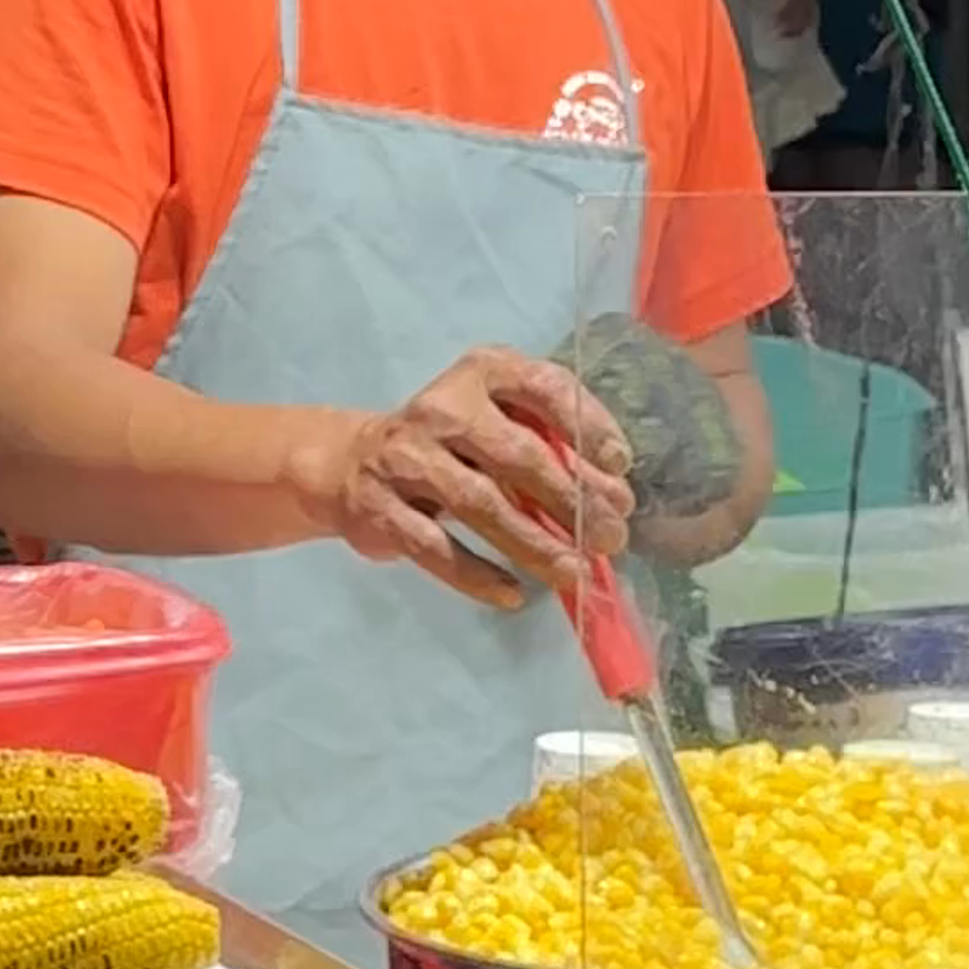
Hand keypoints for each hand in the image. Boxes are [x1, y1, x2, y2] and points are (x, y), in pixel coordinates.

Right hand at [304, 350, 631, 611]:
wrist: (349, 463)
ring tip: (573, 573)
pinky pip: (437, 547)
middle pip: (518, 455)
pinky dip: (478, 575)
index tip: (619, 467)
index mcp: (482, 374)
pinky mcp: (381, 507)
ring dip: (534, 544)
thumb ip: (551, 448)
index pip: (544, 387)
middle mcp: (443, 408)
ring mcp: (407, 457)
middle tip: (610, 537)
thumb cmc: (449, 445)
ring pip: (482, 505)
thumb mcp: (496, 425)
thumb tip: (612, 499)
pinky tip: (514, 594)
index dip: (587, 425)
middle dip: (571, 501)